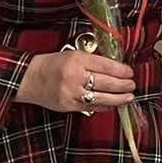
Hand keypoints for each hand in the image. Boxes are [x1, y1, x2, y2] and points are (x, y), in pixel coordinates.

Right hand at [18, 51, 135, 113]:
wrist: (29, 78)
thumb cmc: (52, 64)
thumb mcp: (73, 55)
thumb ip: (92, 61)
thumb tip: (116, 68)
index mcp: (77, 60)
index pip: (106, 65)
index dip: (122, 70)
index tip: (130, 72)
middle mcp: (74, 76)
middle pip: (106, 83)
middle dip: (123, 85)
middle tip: (132, 85)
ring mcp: (71, 93)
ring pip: (101, 98)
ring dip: (118, 99)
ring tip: (129, 97)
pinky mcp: (68, 106)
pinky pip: (91, 107)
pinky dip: (104, 106)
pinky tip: (112, 104)